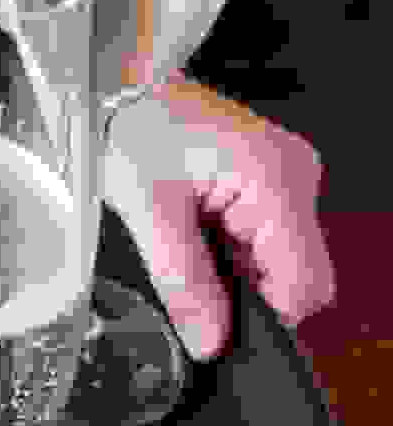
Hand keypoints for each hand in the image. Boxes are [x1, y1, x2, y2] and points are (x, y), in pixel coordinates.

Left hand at [102, 75, 335, 359]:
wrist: (123, 86)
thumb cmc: (132, 125)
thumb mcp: (146, 209)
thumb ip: (181, 280)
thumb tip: (209, 339)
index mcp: (275, 178)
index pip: (303, 286)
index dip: (259, 313)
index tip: (214, 312)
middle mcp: (296, 176)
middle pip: (295, 276)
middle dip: (243, 285)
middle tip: (189, 257)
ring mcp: (288, 177)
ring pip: (279, 261)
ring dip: (234, 263)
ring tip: (187, 230)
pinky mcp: (273, 182)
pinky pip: (266, 238)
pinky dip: (232, 244)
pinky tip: (199, 222)